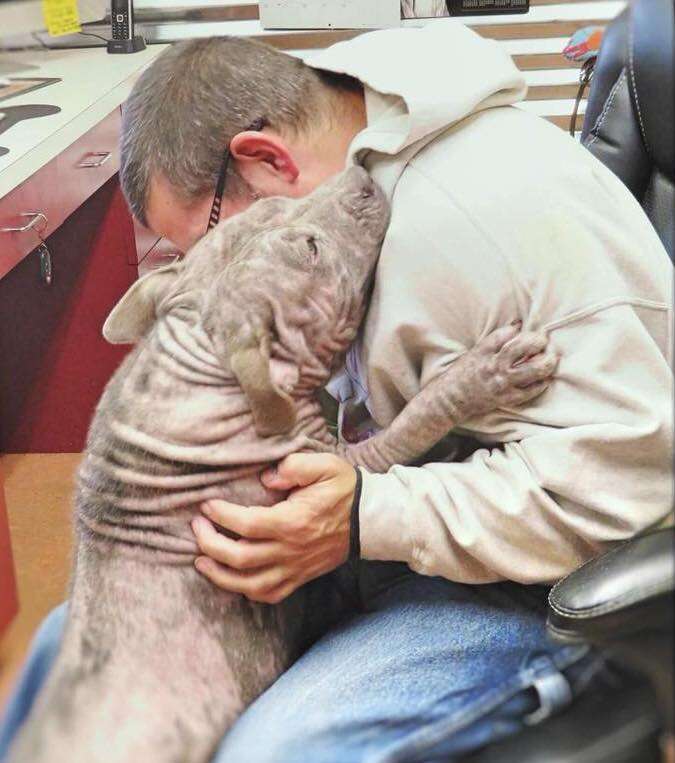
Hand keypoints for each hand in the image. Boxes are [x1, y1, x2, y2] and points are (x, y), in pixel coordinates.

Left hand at [192, 453, 355, 603]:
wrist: (369, 520)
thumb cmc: (344, 490)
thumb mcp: (324, 466)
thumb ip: (294, 466)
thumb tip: (266, 476)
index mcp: (293, 521)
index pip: (246, 523)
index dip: (221, 515)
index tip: (207, 505)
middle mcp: (290, 550)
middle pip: (239, 557)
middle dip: (210, 544)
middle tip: (197, 527)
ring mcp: (294, 569)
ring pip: (249, 585)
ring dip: (219, 575)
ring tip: (201, 561)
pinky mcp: (299, 578)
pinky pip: (269, 595)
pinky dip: (246, 592)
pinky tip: (232, 580)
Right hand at [460, 323, 558, 412]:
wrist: (452, 398)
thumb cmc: (463, 373)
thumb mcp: (475, 352)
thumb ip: (495, 340)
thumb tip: (517, 325)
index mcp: (483, 351)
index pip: (503, 334)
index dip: (517, 329)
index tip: (524, 327)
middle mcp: (493, 365)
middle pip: (519, 348)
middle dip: (536, 341)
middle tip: (544, 339)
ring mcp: (500, 383)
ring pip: (530, 370)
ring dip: (546, 363)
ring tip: (552, 358)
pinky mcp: (505, 398)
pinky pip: (529, 391)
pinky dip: (540, 384)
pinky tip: (545, 379)